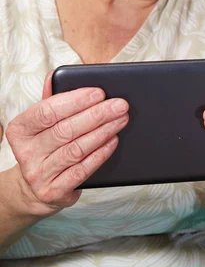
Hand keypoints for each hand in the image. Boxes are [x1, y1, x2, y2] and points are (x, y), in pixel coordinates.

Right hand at [5, 72, 128, 216]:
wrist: (35, 189)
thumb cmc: (45, 148)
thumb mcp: (41, 125)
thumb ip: (50, 101)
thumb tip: (55, 75)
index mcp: (19, 130)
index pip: (47, 111)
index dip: (75, 101)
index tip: (99, 92)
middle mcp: (26, 152)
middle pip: (66, 130)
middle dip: (97, 115)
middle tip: (120, 105)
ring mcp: (39, 174)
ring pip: (76, 149)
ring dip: (103, 132)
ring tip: (121, 120)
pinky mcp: (54, 191)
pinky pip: (83, 170)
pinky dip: (101, 154)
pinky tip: (114, 141)